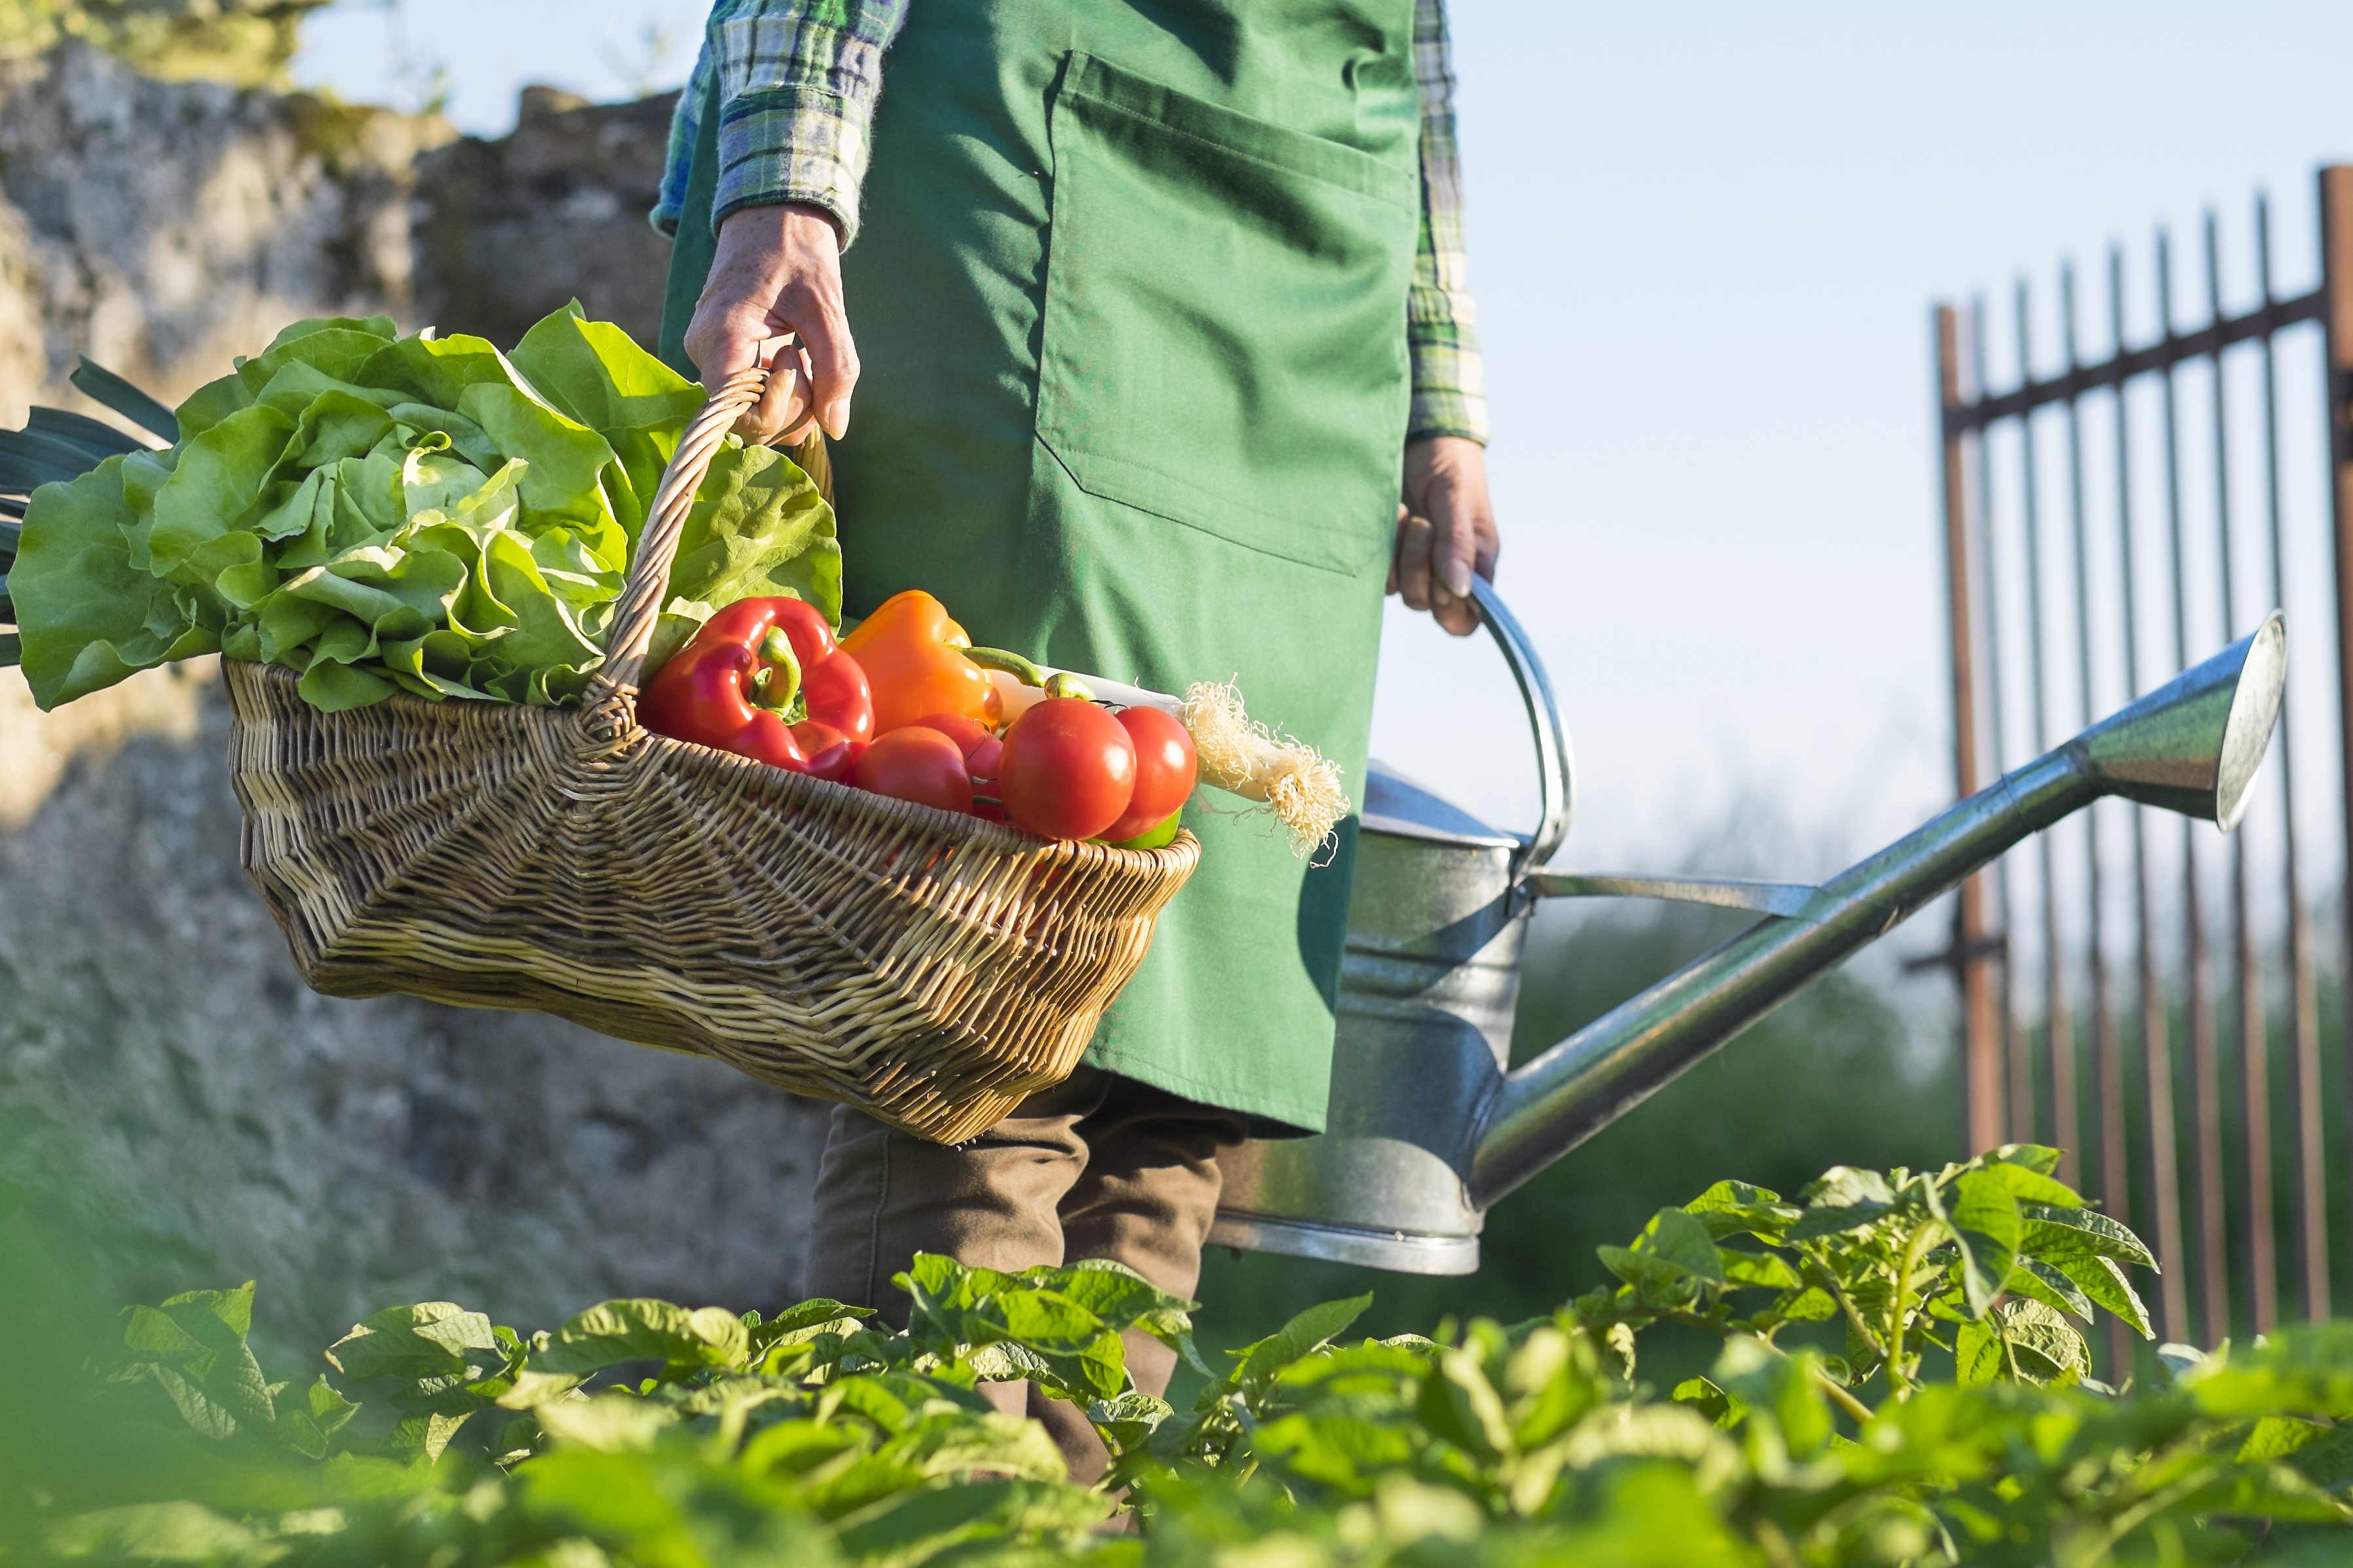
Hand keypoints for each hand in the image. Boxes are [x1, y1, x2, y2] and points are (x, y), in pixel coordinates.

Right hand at [682, 202, 859, 443]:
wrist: (773, 212)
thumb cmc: (796, 249)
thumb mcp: (826, 306)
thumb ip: (836, 369)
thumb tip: (836, 427)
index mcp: (720, 339)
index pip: (742, 417)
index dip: (782, 409)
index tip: (798, 359)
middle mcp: (704, 354)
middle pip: (750, 422)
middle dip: (794, 405)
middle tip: (809, 356)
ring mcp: (711, 356)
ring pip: (755, 412)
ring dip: (793, 397)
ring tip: (803, 350)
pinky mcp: (724, 356)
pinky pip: (754, 394)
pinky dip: (784, 387)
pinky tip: (794, 354)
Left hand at [1391, 435, 1498, 636]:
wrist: (1422, 440)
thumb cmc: (1452, 468)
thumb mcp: (1458, 501)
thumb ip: (1458, 544)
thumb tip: (1460, 591)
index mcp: (1475, 567)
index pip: (1466, 618)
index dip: (1452, 613)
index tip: (1441, 581)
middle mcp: (1445, 573)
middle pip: (1427, 603)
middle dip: (1420, 568)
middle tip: (1422, 524)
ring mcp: (1415, 565)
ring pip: (1400, 590)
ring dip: (1400, 555)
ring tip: (1405, 513)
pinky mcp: (1389, 554)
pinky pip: (1379, 573)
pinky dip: (1382, 550)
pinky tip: (1391, 515)